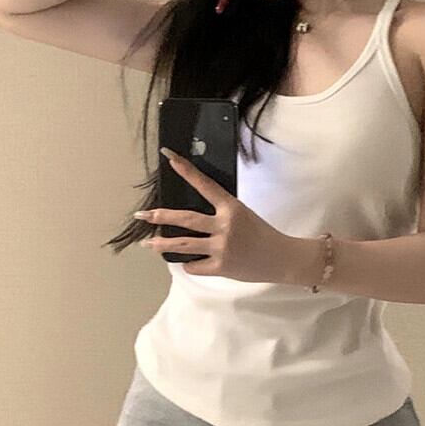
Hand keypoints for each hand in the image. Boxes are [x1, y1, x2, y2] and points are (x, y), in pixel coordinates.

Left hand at [135, 148, 292, 281]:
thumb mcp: (243, 214)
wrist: (282, 258)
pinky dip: (190, 264)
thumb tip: (192, 217)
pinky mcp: (221, 267)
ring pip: (184, 244)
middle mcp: (224, 226)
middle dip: (161, 216)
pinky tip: (188, 262)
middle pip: (186, 219)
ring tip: (148, 243)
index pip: (205, 185)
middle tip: (142, 214)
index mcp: (231, 207)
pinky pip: (195, 265)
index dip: (186, 171)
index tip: (170, 158)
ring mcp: (221, 247)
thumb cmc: (262, 234)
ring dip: (163, 244)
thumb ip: (221, 213)